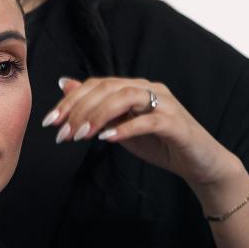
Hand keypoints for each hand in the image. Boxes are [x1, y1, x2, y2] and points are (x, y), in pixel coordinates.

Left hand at [42, 76, 244, 190]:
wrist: (198, 163)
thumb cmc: (158, 143)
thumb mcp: (121, 125)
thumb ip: (96, 107)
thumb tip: (65, 84)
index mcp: (134, 87)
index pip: (96, 85)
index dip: (70, 101)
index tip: (50, 122)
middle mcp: (149, 89)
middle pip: (107, 88)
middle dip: (79, 110)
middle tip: (61, 133)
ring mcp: (164, 104)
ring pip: (125, 98)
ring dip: (98, 116)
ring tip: (80, 135)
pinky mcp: (176, 123)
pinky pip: (148, 121)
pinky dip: (125, 128)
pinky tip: (107, 139)